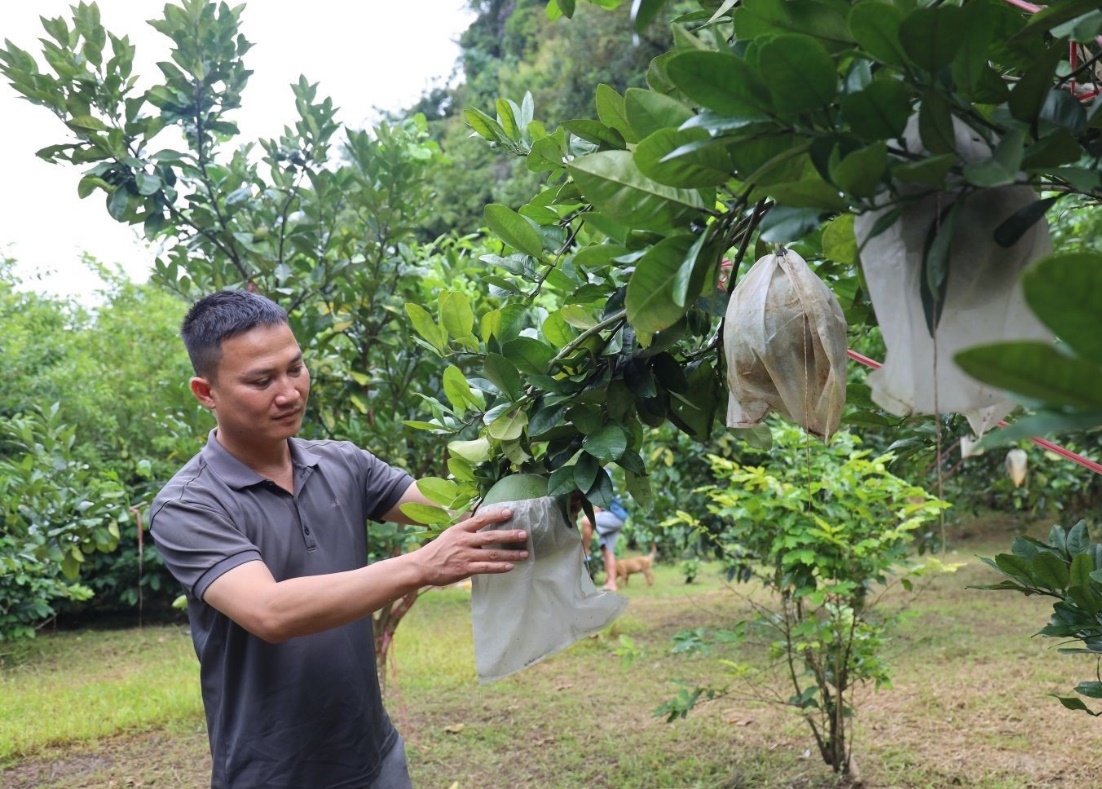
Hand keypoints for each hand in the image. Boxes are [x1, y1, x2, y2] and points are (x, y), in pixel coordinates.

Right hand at [410, 507, 527, 586]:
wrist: (422, 566)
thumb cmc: (438, 549)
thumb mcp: (450, 534)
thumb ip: (466, 529)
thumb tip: (482, 520)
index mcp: (460, 529)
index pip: (480, 519)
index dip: (495, 515)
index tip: (510, 512)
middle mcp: (463, 540)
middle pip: (491, 536)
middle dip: (509, 536)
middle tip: (524, 535)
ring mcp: (465, 555)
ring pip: (492, 554)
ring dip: (510, 554)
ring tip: (524, 554)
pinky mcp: (465, 569)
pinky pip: (486, 568)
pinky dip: (499, 567)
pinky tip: (510, 567)